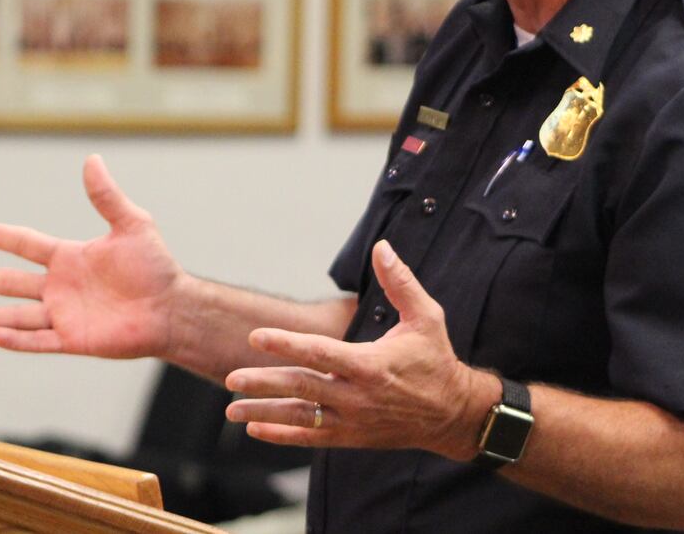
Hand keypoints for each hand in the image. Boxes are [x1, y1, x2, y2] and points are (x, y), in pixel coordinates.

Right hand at [0, 155, 182, 359]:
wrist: (173, 307)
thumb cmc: (156, 266)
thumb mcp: (131, 224)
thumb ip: (107, 197)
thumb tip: (92, 159)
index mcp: (68, 257)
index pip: (23, 243)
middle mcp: (60, 286)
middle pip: (9, 281)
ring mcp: (64, 314)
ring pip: (15, 315)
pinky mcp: (73, 340)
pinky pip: (38, 340)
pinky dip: (15, 340)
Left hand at [223, 240, 495, 460]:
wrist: (452, 415)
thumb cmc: (436, 360)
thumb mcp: (426, 316)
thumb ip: (400, 282)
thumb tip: (382, 247)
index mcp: (370, 364)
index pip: (319, 352)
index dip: (285, 344)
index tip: (256, 337)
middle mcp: (356, 395)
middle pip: (302, 387)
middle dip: (264, 382)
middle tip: (231, 377)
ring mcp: (352, 420)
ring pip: (301, 416)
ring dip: (264, 412)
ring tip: (232, 408)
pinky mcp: (352, 437)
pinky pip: (311, 437)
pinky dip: (282, 434)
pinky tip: (256, 428)